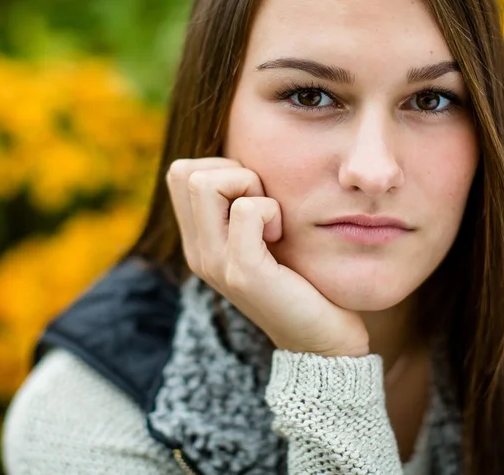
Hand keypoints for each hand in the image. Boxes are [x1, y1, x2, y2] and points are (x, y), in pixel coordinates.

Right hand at [165, 157, 368, 356]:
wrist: (322, 342)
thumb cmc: (303, 281)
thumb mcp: (264, 238)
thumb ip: (246, 206)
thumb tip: (248, 160)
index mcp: (198, 242)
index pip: (180, 172)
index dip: (221, 168)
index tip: (255, 198)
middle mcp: (197, 252)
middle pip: (185, 171)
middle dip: (232, 172)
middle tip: (264, 206)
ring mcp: (215, 263)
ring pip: (206, 182)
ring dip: (250, 188)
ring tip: (273, 221)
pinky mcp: (243, 272)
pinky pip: (245, 210)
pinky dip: (270, 210)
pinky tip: (282, 236)